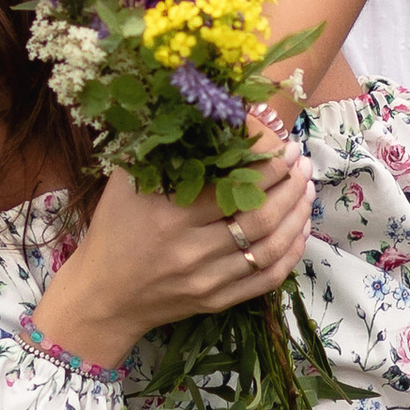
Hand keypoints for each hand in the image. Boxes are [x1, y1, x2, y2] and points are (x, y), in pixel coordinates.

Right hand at [31, 108, 311, 369]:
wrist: (101, 296)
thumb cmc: (113, 230)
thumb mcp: (126, 183)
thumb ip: (160, 149)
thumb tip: (201, 108)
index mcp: (168, 216)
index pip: (233, 187)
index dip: (267, 165)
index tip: (284, 145)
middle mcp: (190, 251)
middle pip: (260, 217)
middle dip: (290, 186)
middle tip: (303, 163)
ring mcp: (206, 280)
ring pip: (269, 248)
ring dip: (297, 216)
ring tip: (307, 190)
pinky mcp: (216, 301)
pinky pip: (266, 279)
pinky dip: (290, 253)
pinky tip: (300, 230)